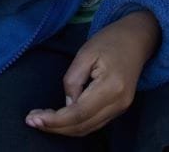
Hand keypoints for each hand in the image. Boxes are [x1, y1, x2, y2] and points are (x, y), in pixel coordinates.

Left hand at [25, 11, 159, 135]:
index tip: (33, 119)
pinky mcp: (119, 108)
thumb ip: (73, 79)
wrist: (138, 38)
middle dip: (55, 127)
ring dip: (63, 129)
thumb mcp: (86, 53)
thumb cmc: (111, 40)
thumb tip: (66, 104)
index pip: (78, 113)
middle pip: (82, 126)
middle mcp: (119, 103)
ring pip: (88, 128)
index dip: (55, 120)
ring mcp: (121, 108)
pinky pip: (94, 123)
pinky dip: (75, 125)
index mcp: (111, 87)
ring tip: (40, 121)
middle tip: (31, 120)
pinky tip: (59, 119)